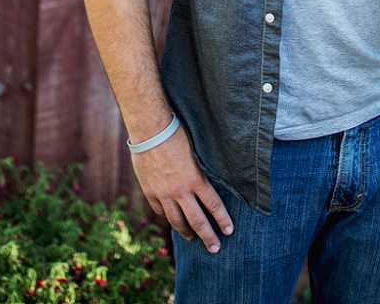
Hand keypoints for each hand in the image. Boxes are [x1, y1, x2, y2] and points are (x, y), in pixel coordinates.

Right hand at [131, 125, 233, 251]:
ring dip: (186, 232)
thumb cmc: (178, 134)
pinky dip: (168, 217)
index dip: (222, 219)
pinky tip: (172, 220)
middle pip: (197, 220)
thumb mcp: (197, 152)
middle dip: (208, 236)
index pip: (214, 205)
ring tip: (192, 239)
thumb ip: (202, 171)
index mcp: (196, 179)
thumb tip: (211, 183)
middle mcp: (181, 191)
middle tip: (215, 248)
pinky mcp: (150, 192)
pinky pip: (161, 211)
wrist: (151, 130)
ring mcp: (164, 194)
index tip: (229, 230)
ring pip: (177, 221)